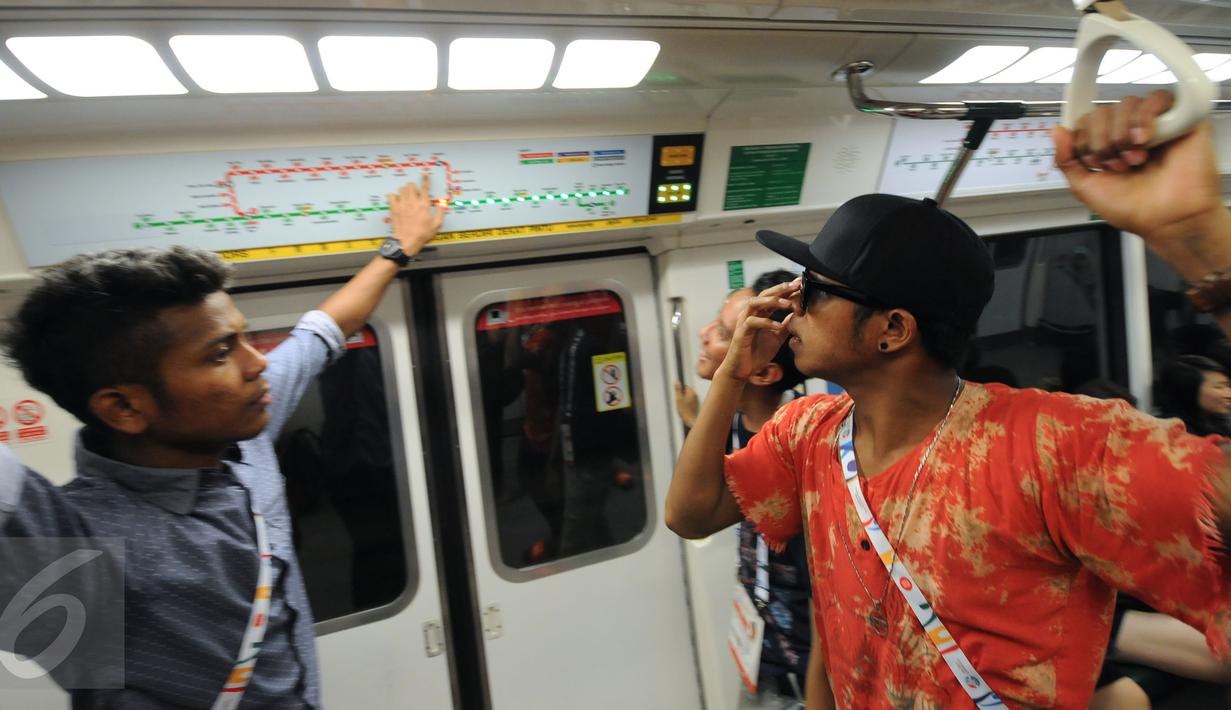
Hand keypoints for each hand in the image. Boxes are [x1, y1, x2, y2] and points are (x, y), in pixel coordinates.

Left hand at [387, 174, 445, 256]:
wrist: (407, 242)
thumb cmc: (422, 235)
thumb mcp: (436, 225)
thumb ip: (440, 212)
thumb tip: (443, 202)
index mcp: (424, 205)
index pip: (425, 188)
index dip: (425, 180)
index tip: (425, 174)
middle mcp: (413, 202)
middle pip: (411, 185)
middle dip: (413, 186)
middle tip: (414, 192)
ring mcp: (402, 204)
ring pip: (401, 189)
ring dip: (404, 191)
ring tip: (406, 196)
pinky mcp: (394, 209)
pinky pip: (391, 196)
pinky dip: (394, 196)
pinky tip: (397, 200)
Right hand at [674, 383, 698, 427]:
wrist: (690, 420)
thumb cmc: (685, 411)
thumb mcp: (678, 398)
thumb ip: (678, 389)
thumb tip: (677, 382)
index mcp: (692, 393)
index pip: (685, 386)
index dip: (680, 389)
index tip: (677, 393)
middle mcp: (695, 396)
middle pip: (686, 391)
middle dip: (681, 395)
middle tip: (679, 401)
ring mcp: (695, 401)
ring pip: (687, 397)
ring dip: (683, 400)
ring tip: (681, 405)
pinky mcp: (694, 405)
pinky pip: (688, 402)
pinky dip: (685, 404)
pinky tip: (683, 408)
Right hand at [716, 281, 794, 381]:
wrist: (742, 371)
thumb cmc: (756, 353)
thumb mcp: (777, 337)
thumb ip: (786, 325)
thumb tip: (799, 314)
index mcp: (759, 313)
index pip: (772, 296)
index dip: (785, 289)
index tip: (800, 284)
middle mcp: (750, 314)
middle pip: (763, 294)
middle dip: (780, 289)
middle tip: (795, 286)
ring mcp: (744, 322)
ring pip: (754, 303)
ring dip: (771, 301)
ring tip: (787, 304)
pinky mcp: (740, 333)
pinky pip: (752, 322)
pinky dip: (766, 322)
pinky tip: (778, 326)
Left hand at [1053, 91, 1230, 277]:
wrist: (1168, 220)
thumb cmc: (1134, 209)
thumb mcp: (1086, 187)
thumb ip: (1066, 160)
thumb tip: (1056, 131)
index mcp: (1109, 146)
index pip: (1086, 121)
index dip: (1084, 139)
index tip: (1094, 163)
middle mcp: (1130, 132)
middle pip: (1102, 111)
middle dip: (1101, 140)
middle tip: (1116, 165)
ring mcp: (1155, 124)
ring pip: (1127, 102)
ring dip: (1122, 132)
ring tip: (1134, 159)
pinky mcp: (1181, 118)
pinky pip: (1158, 97)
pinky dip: (1144, 117)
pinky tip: (1144, 140)